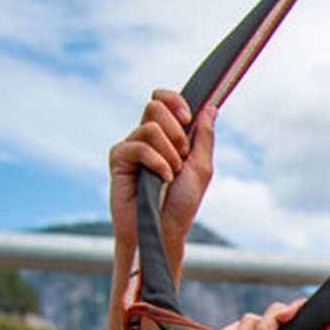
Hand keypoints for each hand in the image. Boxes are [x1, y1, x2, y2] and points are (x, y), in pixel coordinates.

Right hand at [108, 89, 215, 248]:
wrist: (164, 229)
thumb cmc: (181, 204)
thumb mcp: (201, 168)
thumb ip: (204, 137)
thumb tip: (210, 107)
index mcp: (165, 135)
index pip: (163, 100)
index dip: (175, 101)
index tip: (187, 118)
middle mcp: (146, 137)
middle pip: (155, 106)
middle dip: (176, 131)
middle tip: (182, 157)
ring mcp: (131, 146)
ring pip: (150, 127)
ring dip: (169, 153)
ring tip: (172, 175)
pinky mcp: (118, 159)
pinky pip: (138, 146)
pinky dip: (157, 162)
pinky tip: (163, 179)